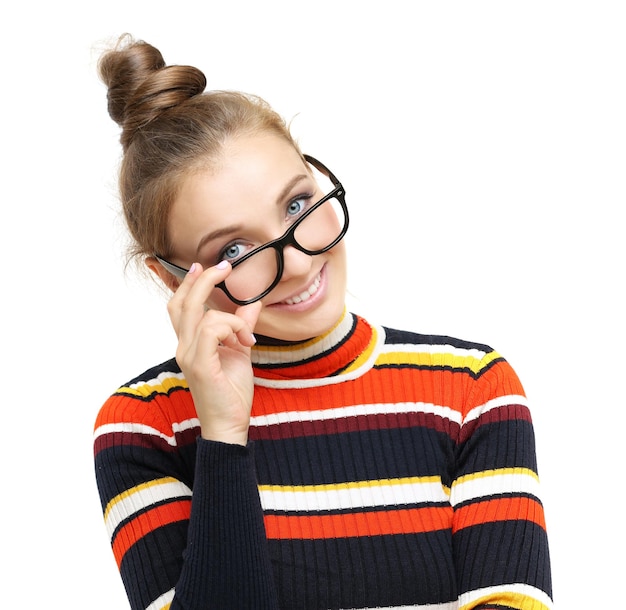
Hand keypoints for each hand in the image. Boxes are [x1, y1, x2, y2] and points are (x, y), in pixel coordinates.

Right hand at [167, 261, 261, 445]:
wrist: (229, 426)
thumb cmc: (231, 393)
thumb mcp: (240, 352)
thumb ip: (242, 326)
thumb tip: (253, 303)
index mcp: (190, 343)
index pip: (179, 306)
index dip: (190, 283)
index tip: (208, 267)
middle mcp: (184, 347)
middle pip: (182, 302)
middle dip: (202, 280)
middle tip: (223, 266)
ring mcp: (189, 355)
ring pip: (200, 313)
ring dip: (232, 318)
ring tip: (247, 337)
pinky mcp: (199, 364)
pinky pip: (210, 330)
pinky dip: (231, 328)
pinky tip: (244, 342)